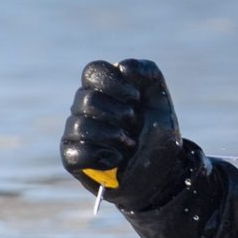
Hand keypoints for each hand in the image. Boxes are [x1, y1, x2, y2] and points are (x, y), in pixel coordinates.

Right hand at [60, 59, 183, 209]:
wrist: (164, 171)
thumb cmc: (157, 134)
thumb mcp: (159, 99)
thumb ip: (148, 73)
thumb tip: (123, 66)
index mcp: (103, 90)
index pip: (93, 72)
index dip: (114, 82)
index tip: (136, 97)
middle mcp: (85, 109)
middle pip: (87, 99)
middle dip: (118, 113)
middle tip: (135, 123)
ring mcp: (77, 134)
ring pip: (79, 125)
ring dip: (111, 135)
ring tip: (130, 143)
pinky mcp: (74, 159)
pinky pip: (74, 153)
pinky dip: (98, 156)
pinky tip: (117, 159)